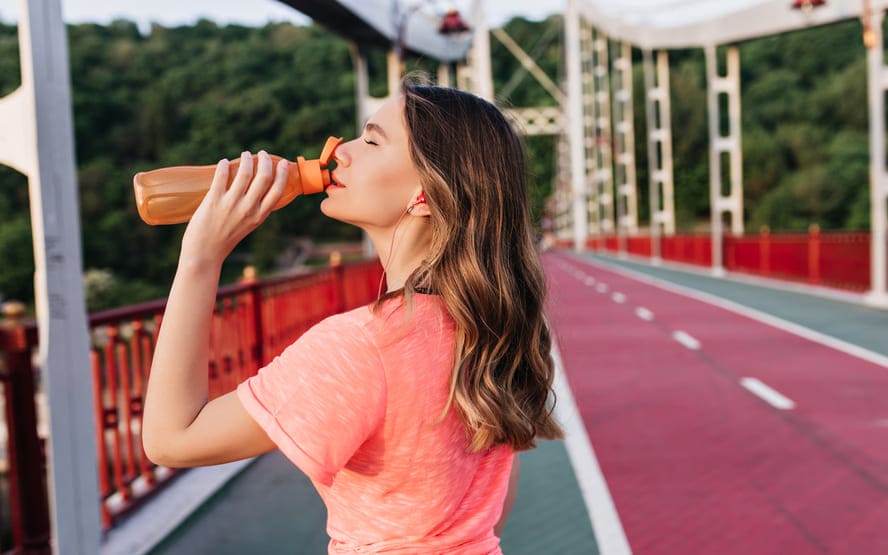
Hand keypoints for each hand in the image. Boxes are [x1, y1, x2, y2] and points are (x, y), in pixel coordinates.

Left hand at [181, 150, 286, 266]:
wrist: (204, 254)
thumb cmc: (225, 240)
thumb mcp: (248, 226)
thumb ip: (254, 209)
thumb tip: (256, 188)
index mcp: (259, 215)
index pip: (278, 190)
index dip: (283, 174)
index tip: (282, 163)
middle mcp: (248, 208)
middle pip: (264, 177)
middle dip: (265, 160)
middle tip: (261, 154)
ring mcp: (231, 204)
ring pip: (244, 172)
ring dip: (246, 159)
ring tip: (245, 155)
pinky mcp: (213, 200)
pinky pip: (221, 176)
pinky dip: (224, 165)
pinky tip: (224, 162)